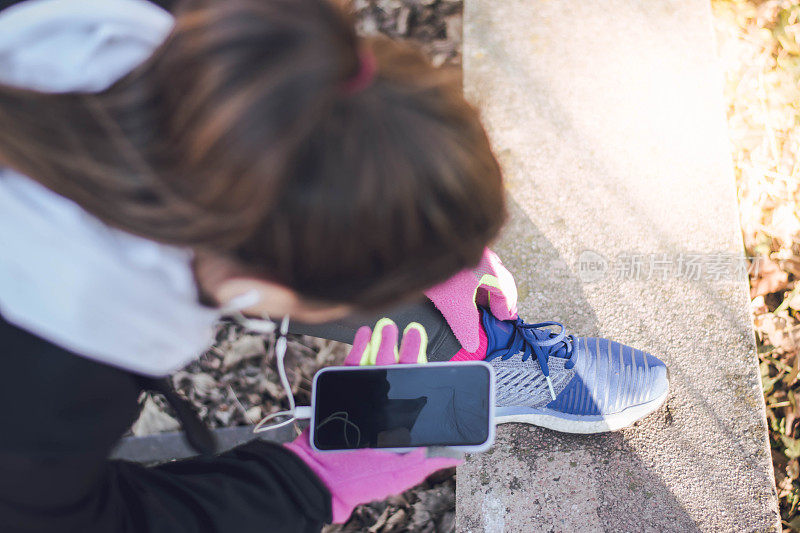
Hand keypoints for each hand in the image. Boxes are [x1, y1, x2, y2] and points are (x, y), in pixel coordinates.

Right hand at [284, 319, 461, 522]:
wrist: (321, 480)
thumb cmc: (361, 480)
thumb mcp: (404, 473)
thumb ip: (429, 460)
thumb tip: (459, 455)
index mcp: (398, 423)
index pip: (415, 391)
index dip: (423, 372)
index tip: (431, 357)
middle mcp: (381, 409)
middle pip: (397, 373)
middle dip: (406, 351)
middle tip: (414, 332)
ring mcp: (360, 400)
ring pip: (375, 366)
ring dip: (383, 344)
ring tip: (390, 328)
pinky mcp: (339, 394)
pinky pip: (351, 366)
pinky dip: (358, 347)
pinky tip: (366, 334)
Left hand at [424, 247, 517, 352]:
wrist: (413, 245)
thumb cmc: (437, 270)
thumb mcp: (454, 305)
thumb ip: (466, 326)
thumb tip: (472, 344)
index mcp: (491, 268)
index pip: (506, 290)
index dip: (506, 308)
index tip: (504, 319)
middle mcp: (483, 255)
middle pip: (497, 278)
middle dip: (496, 298)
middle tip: (495, 312)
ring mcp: (469, 249)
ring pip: (483, 270)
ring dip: (482, 288)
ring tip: (476, 303)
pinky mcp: (452, 248)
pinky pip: (469, 265)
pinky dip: (470, 280)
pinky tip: (459, 287)